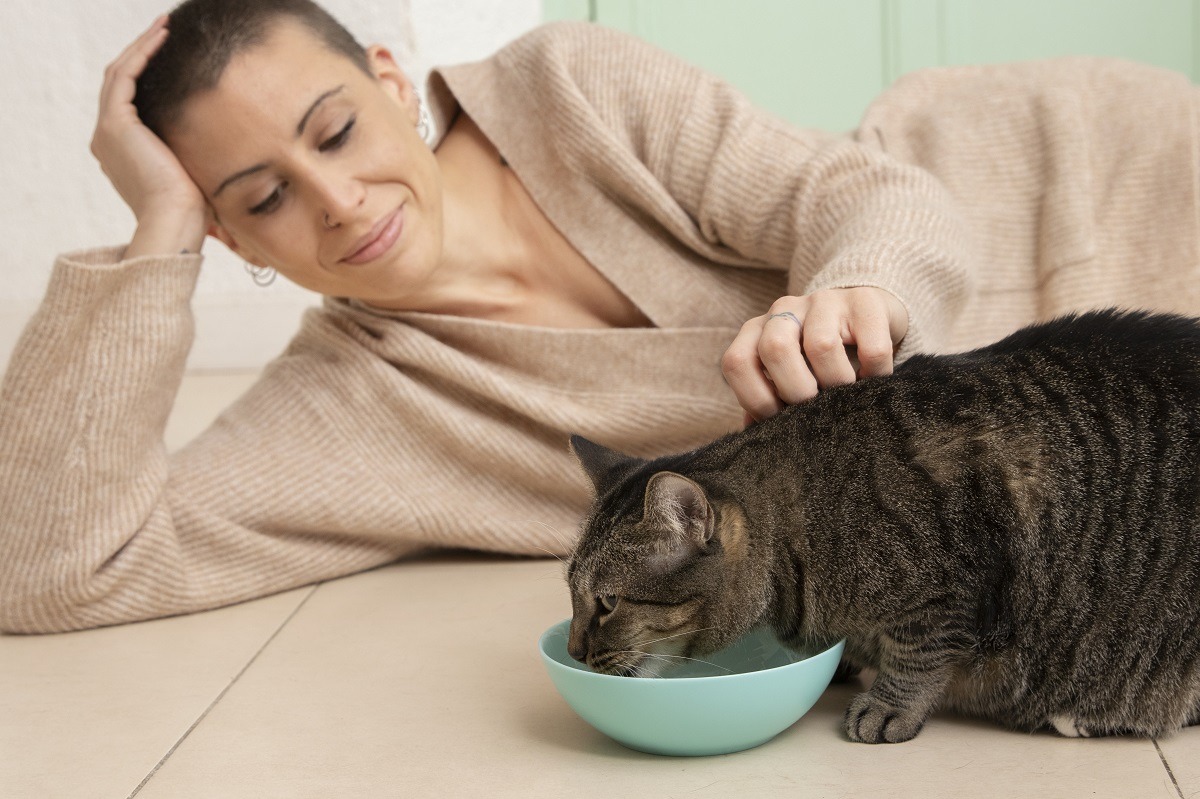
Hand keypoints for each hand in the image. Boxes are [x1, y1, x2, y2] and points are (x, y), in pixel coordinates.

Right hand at [90, 16, 208, 254]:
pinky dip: (142, 53)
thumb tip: (233, 150)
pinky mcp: (115, 123)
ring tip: (164, 26)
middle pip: (121, 83)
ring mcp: (108, 131)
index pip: (132, 103)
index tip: (175, 57)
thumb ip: (199, 156)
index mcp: (123, 154)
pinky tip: (163, 36)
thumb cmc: (194, 212)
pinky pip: (124, 75)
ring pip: (119, 74)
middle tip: (166, 30)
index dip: (149, 75)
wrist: (176, 222)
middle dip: (143, 54)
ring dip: (142, 46)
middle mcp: (108, 140)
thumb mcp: (196, 174)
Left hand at [721, 287, 907, 422]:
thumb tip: (753, 435)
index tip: (781, 420)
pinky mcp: (865, 302)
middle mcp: (785, 309)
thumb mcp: (789, 373)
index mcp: (757, 330)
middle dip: (796, 391)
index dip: (755, 400)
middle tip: (816, 411)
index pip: (737, 363)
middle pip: (775, 349)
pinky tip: (874, 381)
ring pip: (821, 346)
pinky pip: (871, 348)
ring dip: (837, 383)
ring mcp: (824, 301)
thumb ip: (769, 399)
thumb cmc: (818, 357)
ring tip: (848, 398)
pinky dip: (874, 374)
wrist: (868, 313)